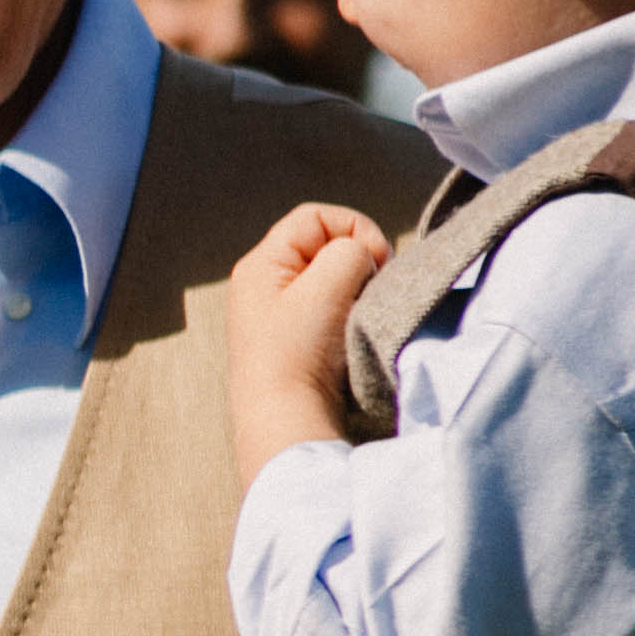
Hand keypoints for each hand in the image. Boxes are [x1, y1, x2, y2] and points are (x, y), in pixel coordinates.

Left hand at [227, 202, 391, 486]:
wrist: (286, 418)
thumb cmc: (298, 353)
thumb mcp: (326, 285)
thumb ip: (348, 252)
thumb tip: (359, 257)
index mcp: (261, 265)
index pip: (315, 217)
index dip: (352, 229)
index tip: (373, 262)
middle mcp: (265, 284)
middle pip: (326, 246)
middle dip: (357, 261)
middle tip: (367, 290)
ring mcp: (280, 313)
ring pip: (334, 278)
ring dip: (356, 289)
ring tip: (357, 314)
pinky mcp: (298, 339)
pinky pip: (333, 308)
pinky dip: (350, 312)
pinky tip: (351, 332)